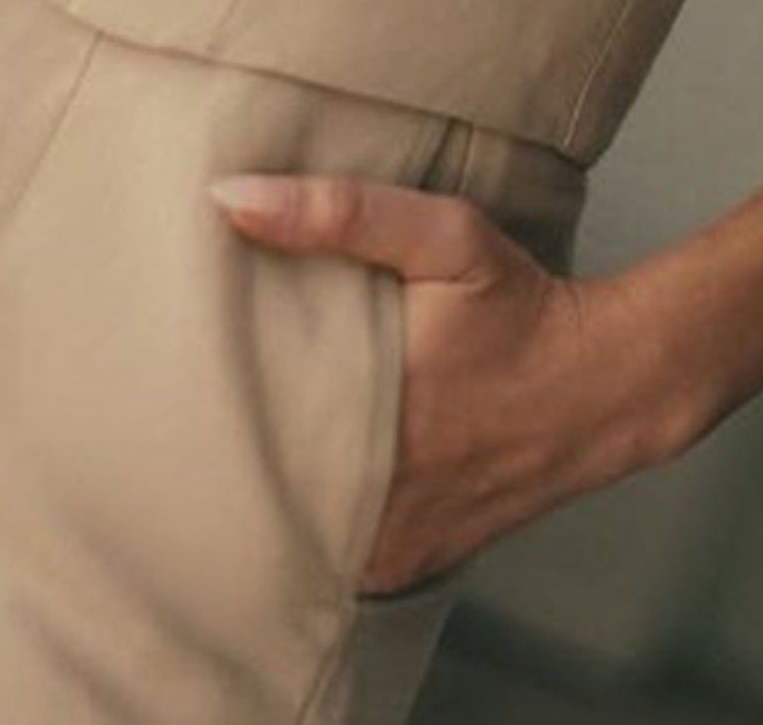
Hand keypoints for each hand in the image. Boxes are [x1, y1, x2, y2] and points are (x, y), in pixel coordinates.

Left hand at [208, 171, 641, 593]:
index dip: (191, 422)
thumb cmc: (518, 305)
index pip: (240, 443)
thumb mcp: (443, 236)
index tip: (157, 390)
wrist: (604, 386)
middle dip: (214, 463)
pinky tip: (290, 484)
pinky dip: (306, 529)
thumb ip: (339, 212)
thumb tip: (230, 197)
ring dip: (259, 502)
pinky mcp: (409, 565)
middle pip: (257, 499)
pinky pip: (332, 563)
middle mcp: (381, 502)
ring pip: (290, 542)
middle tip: (170, 420)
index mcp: (373, 422)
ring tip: (216, 453)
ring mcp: (394, 547)